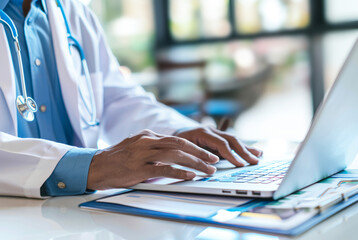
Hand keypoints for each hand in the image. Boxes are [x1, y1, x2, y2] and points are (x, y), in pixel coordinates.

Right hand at [87, 130, 218, 189]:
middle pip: (180, 144)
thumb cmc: (117, 158)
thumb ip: (154, 148)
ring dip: (195, 163)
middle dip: (200, 153)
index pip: (177, 139)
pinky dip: (178, 172)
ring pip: (175, 155)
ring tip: (207, 170)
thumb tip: (172, 155)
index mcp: (149, 136)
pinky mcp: (138, 168)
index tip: (207, 153)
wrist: (95, 166)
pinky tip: (189, 176)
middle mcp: (148, 141)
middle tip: (214, 160)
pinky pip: (162, 169)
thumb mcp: (137, 147)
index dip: (195, 146)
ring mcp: (143, 154)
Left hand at [175, 127, 262, 166]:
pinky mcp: (218, 137)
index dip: (231, 155)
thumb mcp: (181, 150)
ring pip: (234, 139)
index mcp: (202, 132)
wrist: (172, 134)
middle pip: (231, 140)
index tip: (240, 164)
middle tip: (254, 162)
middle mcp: (211, 130)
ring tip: (259, 155)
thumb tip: (209, 164)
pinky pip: (232, 141)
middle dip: (244, 152)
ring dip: (247, 148)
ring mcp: (215, 132)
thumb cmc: (175, 143)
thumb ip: (195, 156)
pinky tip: (255, 150)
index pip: (221, 143)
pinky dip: (244, 146)